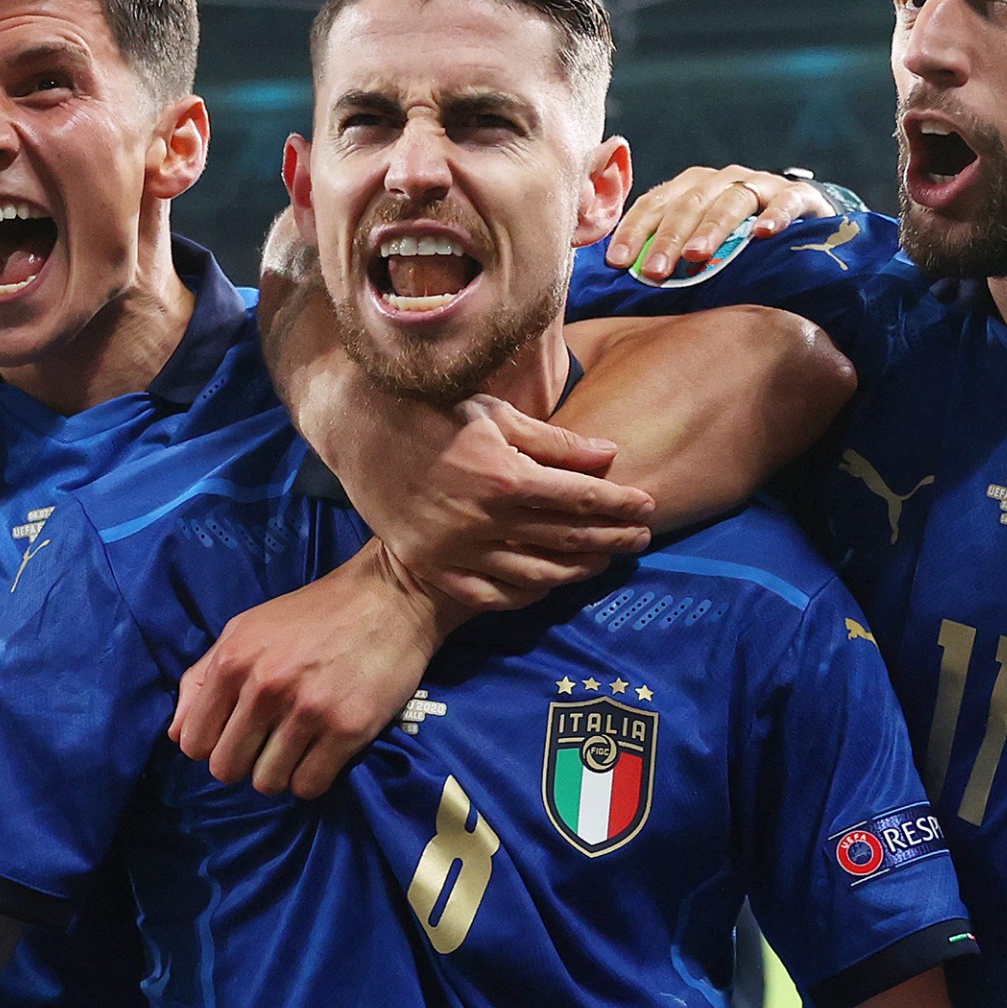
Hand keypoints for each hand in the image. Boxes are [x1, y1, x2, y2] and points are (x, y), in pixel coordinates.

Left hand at [172, 542, 455, 796]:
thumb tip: (177, 736)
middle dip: (244, 763)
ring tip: (299, 746)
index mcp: (233, 661)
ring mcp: (307, 711)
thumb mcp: (246, 629)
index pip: (193, 742)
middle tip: (269, 743)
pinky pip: (309, 786)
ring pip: (268, 783)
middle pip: (226, 769)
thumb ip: (203, 678)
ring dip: (280, 772)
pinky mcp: (347, 729)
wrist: (390, 597)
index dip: (213, 745)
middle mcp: (264, 688)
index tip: (236, 734)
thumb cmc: (313, 614)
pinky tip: (323, 753)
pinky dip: (312, 778)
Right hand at [343, 395, 652, 609]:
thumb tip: (609, 456)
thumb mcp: (496, 414)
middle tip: (640, 537)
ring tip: (601, 561)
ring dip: (576, 571)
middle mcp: (483, 520)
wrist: (360, 431)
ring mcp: (455, 550)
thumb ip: (555, 442)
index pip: (581, 498)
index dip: (620, 504)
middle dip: (611, 538)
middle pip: (566, 539)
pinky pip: (489, 595)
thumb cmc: (432, 411)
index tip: (647, 506)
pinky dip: (524, 594)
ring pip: (534, 576)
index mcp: (504, 477)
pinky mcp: (432, 565)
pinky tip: (546, 584)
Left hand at [605, 165, 834, 283]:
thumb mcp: (698, 240)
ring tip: (697, 256)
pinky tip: (763, 234)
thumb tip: (616, 273)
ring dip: (712, 229)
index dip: (633, 231)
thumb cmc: (739, 240)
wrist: (804, 224)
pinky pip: (786, 202)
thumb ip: (664, 250)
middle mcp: (721, 181)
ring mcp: (760, 185)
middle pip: (689, 204)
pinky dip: (775, 215)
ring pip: (731, 201)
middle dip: (668, 238)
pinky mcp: (798, 196)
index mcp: (690, 188)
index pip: (654, 204)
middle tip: (654, 272)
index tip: (617, 263)